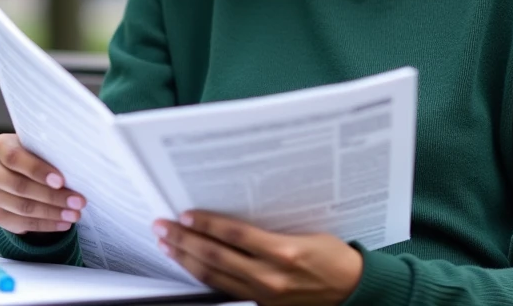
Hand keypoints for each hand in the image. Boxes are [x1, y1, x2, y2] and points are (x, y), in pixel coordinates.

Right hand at [0, 133, 86, 233]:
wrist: (19, 170)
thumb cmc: (36, 153)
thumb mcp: (39, 147)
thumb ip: (50, 153)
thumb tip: (77, 167)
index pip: (15, 158)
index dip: (38, 170)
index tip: (61, 181)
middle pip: (20, 187)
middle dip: (53, 196)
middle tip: (78, 201)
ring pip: (22, 207)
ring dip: (52, 213)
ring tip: (75, 214)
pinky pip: (20, 224)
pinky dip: (45, 224)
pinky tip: (63, 223)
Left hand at [154, 211, 362, 305]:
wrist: (351, 289)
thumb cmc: (333, 256)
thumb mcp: (306, 232)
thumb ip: (270, 230)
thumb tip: (234, 216)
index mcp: (283, 252)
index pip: (234, 235)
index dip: (206, 224)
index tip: (185, 214)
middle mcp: (269, 275)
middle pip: (216, 256)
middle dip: (184, 240)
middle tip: (161, 226)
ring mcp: (263, 293)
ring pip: (213, 275)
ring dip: (185, 259)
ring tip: (166, 244)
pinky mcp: (261, 304)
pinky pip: (224, 289)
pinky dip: (203, 275)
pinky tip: (189, 265)